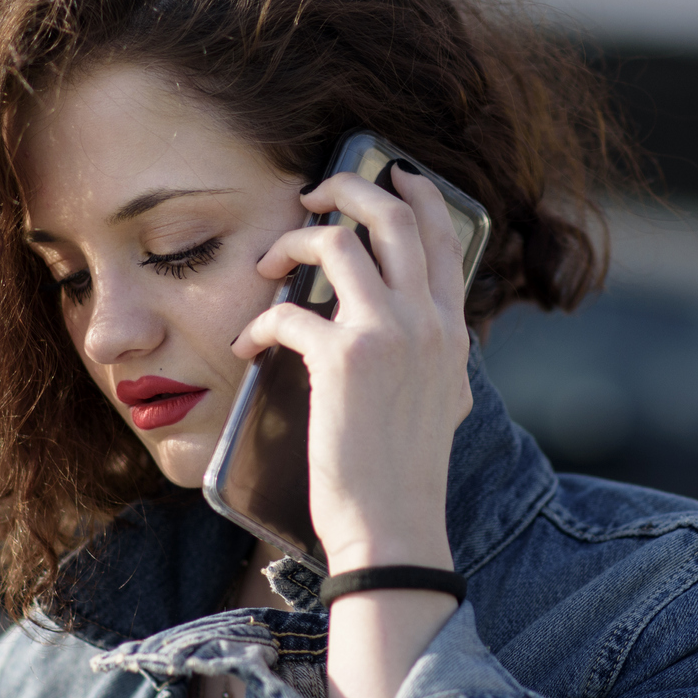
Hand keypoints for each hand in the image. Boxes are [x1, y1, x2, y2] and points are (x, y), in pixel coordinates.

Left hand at [231, 164, 470, 574]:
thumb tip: (413, 328)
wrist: (394, 526)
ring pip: (338, 243)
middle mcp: (427, 321)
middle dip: (346, 187)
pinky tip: (247, 345)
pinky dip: (259, 324)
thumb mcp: (443, 401)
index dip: (416, 192)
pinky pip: (289, 312)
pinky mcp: (344, 359)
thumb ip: (433, 354)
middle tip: (311, 194)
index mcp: (451, 329)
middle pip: (392, 215)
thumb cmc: (405, 474)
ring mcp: (389, 334)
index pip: (443, 236)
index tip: (388, 172)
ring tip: (267, 264)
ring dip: (291, 242)